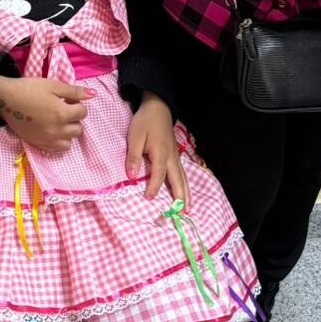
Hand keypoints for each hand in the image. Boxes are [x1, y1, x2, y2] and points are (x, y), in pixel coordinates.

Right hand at [0, 75, 91, 152]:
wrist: (6, 99)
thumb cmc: (30, 89)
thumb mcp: (53, 85)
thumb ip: (74, 91)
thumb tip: (93, 94)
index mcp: (62, 114)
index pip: (83, 113)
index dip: (77, 104)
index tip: (67, 100)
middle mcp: (57, 130)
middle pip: (78, 129)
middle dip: (74, 119)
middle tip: (63, 110)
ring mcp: (47, 140)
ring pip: (69, 142)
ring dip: (67, 132)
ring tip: (57, 121)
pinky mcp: (39, 144)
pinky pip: (57, 149)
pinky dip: (58, 141)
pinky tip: (51, 130)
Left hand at [126, 91, 189, 207]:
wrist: (158, 107)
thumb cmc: (145, 122)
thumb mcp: (135, 136)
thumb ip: (134, 157)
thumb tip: (132, 177)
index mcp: (161, 153)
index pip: (158, 175)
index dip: (153, 187)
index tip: (148, 198)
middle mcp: (172, 157)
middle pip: (177, 180)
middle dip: (180, 197)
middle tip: (182, 214)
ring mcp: (176, 156)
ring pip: (182, 177)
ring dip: (186, 193)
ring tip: (188, 209)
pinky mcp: (176, 154)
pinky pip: (182, 173)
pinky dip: (185, 185)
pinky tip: (185, 192)